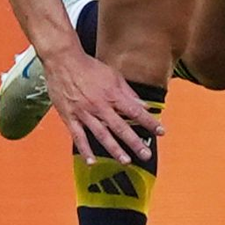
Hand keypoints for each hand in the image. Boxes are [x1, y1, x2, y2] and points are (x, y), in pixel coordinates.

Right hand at [45, 49, 163, 164]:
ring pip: (102, 135)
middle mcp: (101, 106)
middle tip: (146, 155)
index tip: (160, 131)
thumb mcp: (114, 76)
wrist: (64, 62)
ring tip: (125, 161)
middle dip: (135, 142)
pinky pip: (78, 137)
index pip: (136, 112)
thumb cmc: (90, 68)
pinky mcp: (70, 118)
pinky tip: (92, 161)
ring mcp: (85, 113)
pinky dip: (85, 150)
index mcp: (113, 95)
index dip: (149, 122)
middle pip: (121, 127)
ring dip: (114, 150)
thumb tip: (144, 105)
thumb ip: (129, 93)